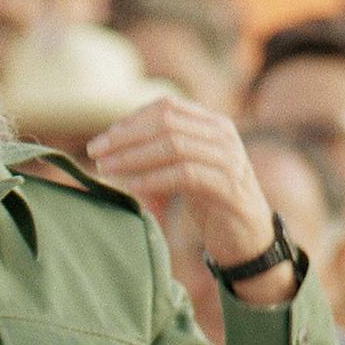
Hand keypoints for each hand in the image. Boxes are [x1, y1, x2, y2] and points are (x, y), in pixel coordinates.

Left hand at [87, 97, 286, 301]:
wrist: (249, 237)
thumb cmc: (210, 201)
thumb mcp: (183, 169)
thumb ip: (158, 153)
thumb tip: (109, 149)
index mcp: (212, 124)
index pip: (167, 107)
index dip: (131, 120)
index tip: (104, 139)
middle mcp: (223, 135)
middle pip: (166, 123)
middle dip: (125, 137)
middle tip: (95, 152)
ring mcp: (229, 159)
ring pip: (174, 145)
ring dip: (133, 157)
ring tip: (106, 169)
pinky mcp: (229, 187)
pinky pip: (185, 174)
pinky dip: (154, 178)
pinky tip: (132, 186)